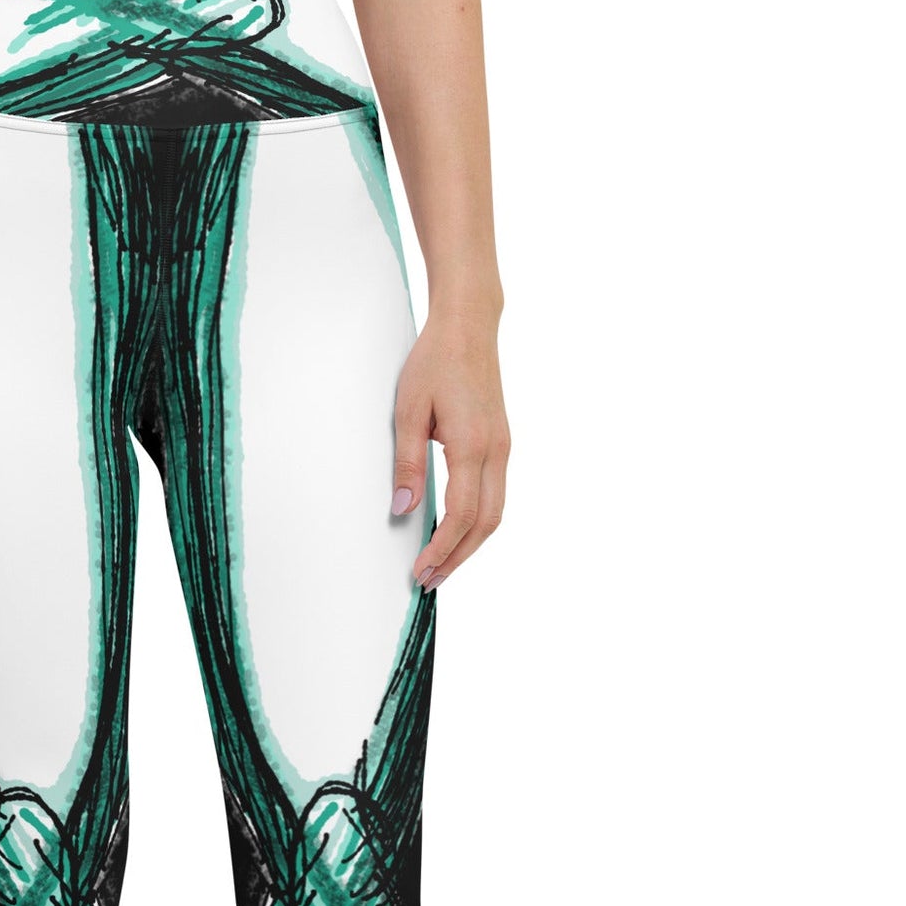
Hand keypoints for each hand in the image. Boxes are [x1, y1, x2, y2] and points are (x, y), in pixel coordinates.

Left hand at [391, 313, 511, 589]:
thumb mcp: (409, 410)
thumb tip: (402, 508)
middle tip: (430, 579)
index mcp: (474, 445)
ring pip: (494, 512)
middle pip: (485, 523)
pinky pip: (494, 494)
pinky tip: (456, 531)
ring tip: (442, 563)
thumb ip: (407, 463)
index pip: (461, 515)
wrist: (469, 326)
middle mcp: (497, 451)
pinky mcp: (501, 443)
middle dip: (458, 557)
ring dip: (470, 543)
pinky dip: (477, 522)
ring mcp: (503, 448)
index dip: (442, 549)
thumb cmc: (436, 360)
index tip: (421, 570)